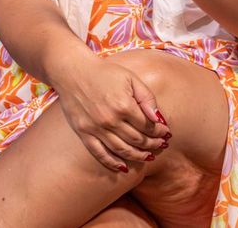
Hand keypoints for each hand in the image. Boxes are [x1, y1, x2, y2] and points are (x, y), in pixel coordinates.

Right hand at [54, 55, 170, 171]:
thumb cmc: (104, 73)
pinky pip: (100, 153)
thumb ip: (147, 98)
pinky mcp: (83, 132)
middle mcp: (110, 120)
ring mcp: (96, 128)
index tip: (165, 132)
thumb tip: (159, 119)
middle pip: (138, 140)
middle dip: (153, 144)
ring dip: (138, 156)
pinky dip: (112, 163)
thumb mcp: (130, 78)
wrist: (72, 71)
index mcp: (124, 105)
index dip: (159, 131)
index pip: (148, 126)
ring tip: (148, 156)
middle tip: (160, 145)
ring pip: (122, 150)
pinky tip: (123, 167)